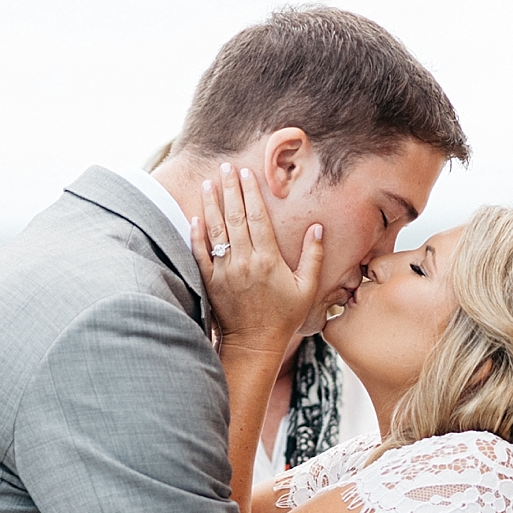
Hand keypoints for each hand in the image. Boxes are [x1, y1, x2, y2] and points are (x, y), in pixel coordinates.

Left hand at [191, 164, 322, 353]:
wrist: (254, 345)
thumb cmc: (283, 318)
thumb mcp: (306, 289)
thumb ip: (312, 257)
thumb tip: (317, 228)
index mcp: (268, 259)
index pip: (257, 217)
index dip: (250, 192)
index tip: (246, 173)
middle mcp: (244, 261)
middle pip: (235, 217)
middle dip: (229, 189)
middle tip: (224, 167)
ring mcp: (225, 272)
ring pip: (216, 230)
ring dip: (211, 204)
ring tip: (207, 183)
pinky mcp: (211, 282)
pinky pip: (200, 254)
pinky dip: (197, 235)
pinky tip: (195, 217)